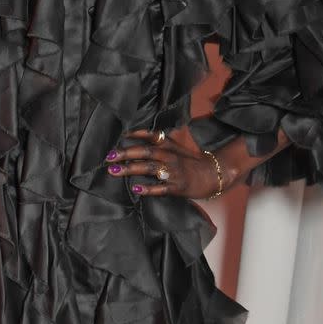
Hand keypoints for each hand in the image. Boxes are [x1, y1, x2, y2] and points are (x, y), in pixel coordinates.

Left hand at [105, 128, 228, 199]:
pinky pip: (160, 188)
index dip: (135, 134)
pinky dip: (148, 188)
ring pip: (149, 168)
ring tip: (114, 170)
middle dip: (126, 153)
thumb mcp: (176, 146)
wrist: (212, 175)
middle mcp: (170, 156)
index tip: (120, 135)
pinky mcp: (177, 187)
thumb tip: (134, 137)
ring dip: (131, 169)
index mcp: (169, 145)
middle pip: (146, 152)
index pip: (151, 136)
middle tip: (109, 156)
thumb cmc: (190, 161)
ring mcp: (173, 171)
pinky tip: (135, 188)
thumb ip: (159, 141)